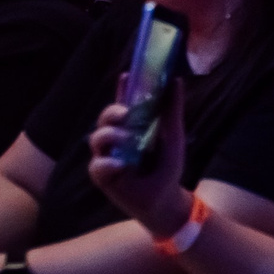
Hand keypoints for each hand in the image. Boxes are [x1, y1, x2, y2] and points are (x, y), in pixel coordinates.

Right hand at [86, 80, 191, 237]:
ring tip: (127, 139)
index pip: (123, 104)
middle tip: (124, 113)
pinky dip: (108, 163)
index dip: (122, 89)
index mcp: (133, 126)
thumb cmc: (167, 166)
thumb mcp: (173, 135)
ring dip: (110, 135)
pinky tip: (122, 165)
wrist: (166, 198)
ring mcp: (108, 156)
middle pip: (105, 118)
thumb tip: (177, 80)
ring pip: (96, 138)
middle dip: (111, 112)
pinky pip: (98, 165)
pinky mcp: (103, 176)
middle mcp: (117, 139)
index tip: (126, 75)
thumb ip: (171, 110)